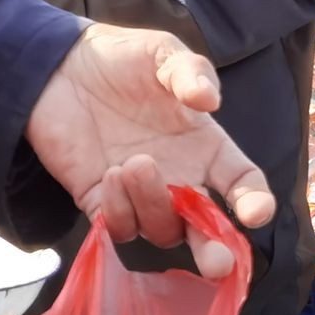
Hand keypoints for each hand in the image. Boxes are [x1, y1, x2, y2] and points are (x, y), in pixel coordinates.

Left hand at [27, 24, 273, 278]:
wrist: (60, 65)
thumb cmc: (121, 59)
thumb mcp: (161, 52)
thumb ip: (190, 71)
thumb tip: (208, 100)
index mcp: (206, 147)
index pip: (242, 185)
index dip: (255, 202)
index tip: (255, 212)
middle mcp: (179, 178)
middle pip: (205, 231)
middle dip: (214, 251)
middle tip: (217, 261)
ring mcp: (140, 194)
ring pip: (161, 231)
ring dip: (154, 206)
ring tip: (134, 163)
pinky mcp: (100, 199)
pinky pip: (118, 228)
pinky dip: (119, 212)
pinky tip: (111, 175)